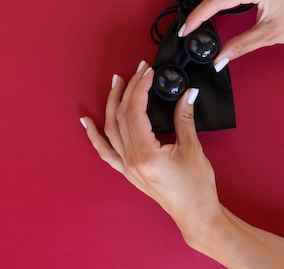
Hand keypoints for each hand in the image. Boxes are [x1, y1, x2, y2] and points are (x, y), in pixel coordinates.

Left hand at [81, 61, 223, 238]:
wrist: (195, 214)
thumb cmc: (196, 186)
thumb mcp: (193, 149)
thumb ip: (185, 119)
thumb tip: (187, 92)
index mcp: (146, 154)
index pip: (136, 112)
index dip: (141, 88)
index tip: (149, 72)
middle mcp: (131, 160)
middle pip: (122, 116)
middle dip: (130, 89)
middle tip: (139, 70)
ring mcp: (126, 166)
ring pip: (111, 129)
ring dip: (112, 103)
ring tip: (117, 82)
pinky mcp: (127, 171)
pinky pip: (105, 151)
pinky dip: (94, 135)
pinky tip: (86, 121)